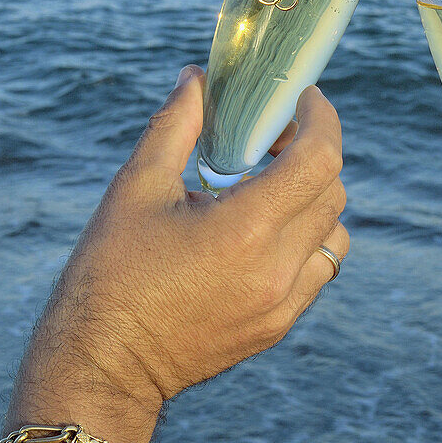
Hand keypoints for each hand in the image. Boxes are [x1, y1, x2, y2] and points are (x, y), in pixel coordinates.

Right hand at [11, 67, 348, 436]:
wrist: (107, 362)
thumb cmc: (111, 273)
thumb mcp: (135, 188)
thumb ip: (175, 125)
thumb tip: (197, 79)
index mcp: (244, 229)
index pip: (320, 160)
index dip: (322, 120)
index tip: (305, 101)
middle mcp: (276, 269)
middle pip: (332, 193)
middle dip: (312, 155)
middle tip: (273, 142)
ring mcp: (282, 304)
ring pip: (334, 237)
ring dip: (315, 203)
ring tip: (270, 191)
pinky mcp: (278, 326)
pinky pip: (316, 273)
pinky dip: (306, 243)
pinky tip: (264, 235)